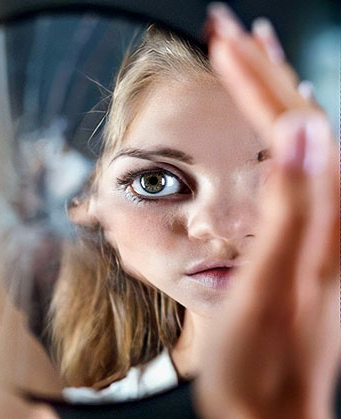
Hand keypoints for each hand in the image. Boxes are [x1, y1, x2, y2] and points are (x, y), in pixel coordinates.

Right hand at [196, 4, 340, 418]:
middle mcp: (332, 216)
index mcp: (327, 218)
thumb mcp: (272, 286)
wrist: (270, 412)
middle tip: (230, 26)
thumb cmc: (264, 360)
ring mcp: (319, 228)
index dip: (257, 80)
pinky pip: (294, 166)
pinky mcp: (302, 240)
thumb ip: (294, 210)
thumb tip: (306, 132)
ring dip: (275, 92)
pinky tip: (273, 127)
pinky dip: (278, 131)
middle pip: (304, 122)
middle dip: (265, 70)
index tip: (222, 40)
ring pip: (303, 139)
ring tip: (254, 55)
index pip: (295, 127)